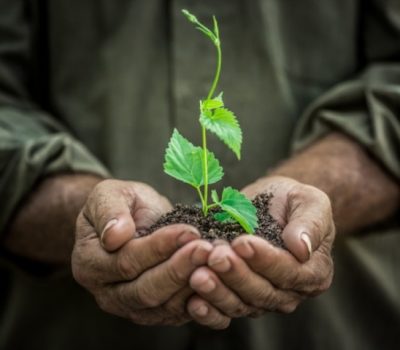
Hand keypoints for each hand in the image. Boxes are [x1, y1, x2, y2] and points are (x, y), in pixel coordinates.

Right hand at [72, 179, 212, 325]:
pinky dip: (199, 299)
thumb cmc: (122, 205)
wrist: (132, 220)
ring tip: (216, 261)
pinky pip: (177, 313)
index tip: (188, 231)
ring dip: (193, 284)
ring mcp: (131, 307)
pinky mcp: (154, 313)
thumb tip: (115, 235)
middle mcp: (107, 293)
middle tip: (207, 249)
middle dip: (179, 269)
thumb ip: (108, 211)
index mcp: (90, 263)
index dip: (159, 247)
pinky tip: (216, 278)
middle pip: (146, 290)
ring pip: (164, 306)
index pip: (126, 261)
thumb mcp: (109, 195)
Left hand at [187, 176, 334, 327]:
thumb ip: (310, 223)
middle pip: (262, 292)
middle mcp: (289, 292)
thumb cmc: (291, 200)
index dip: (265, 260)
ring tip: (198, 275)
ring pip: (241, 304)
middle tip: (215, 256)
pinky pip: (224, 311)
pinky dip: (208, 311)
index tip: (242, 243)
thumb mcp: (310, 201)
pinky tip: (193, 302)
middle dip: (236, 274)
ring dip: (218, 291)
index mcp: (313, 271)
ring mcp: (262, 298)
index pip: (289, 272)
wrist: (269, 203)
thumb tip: (302, 248)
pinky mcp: (238, 297)